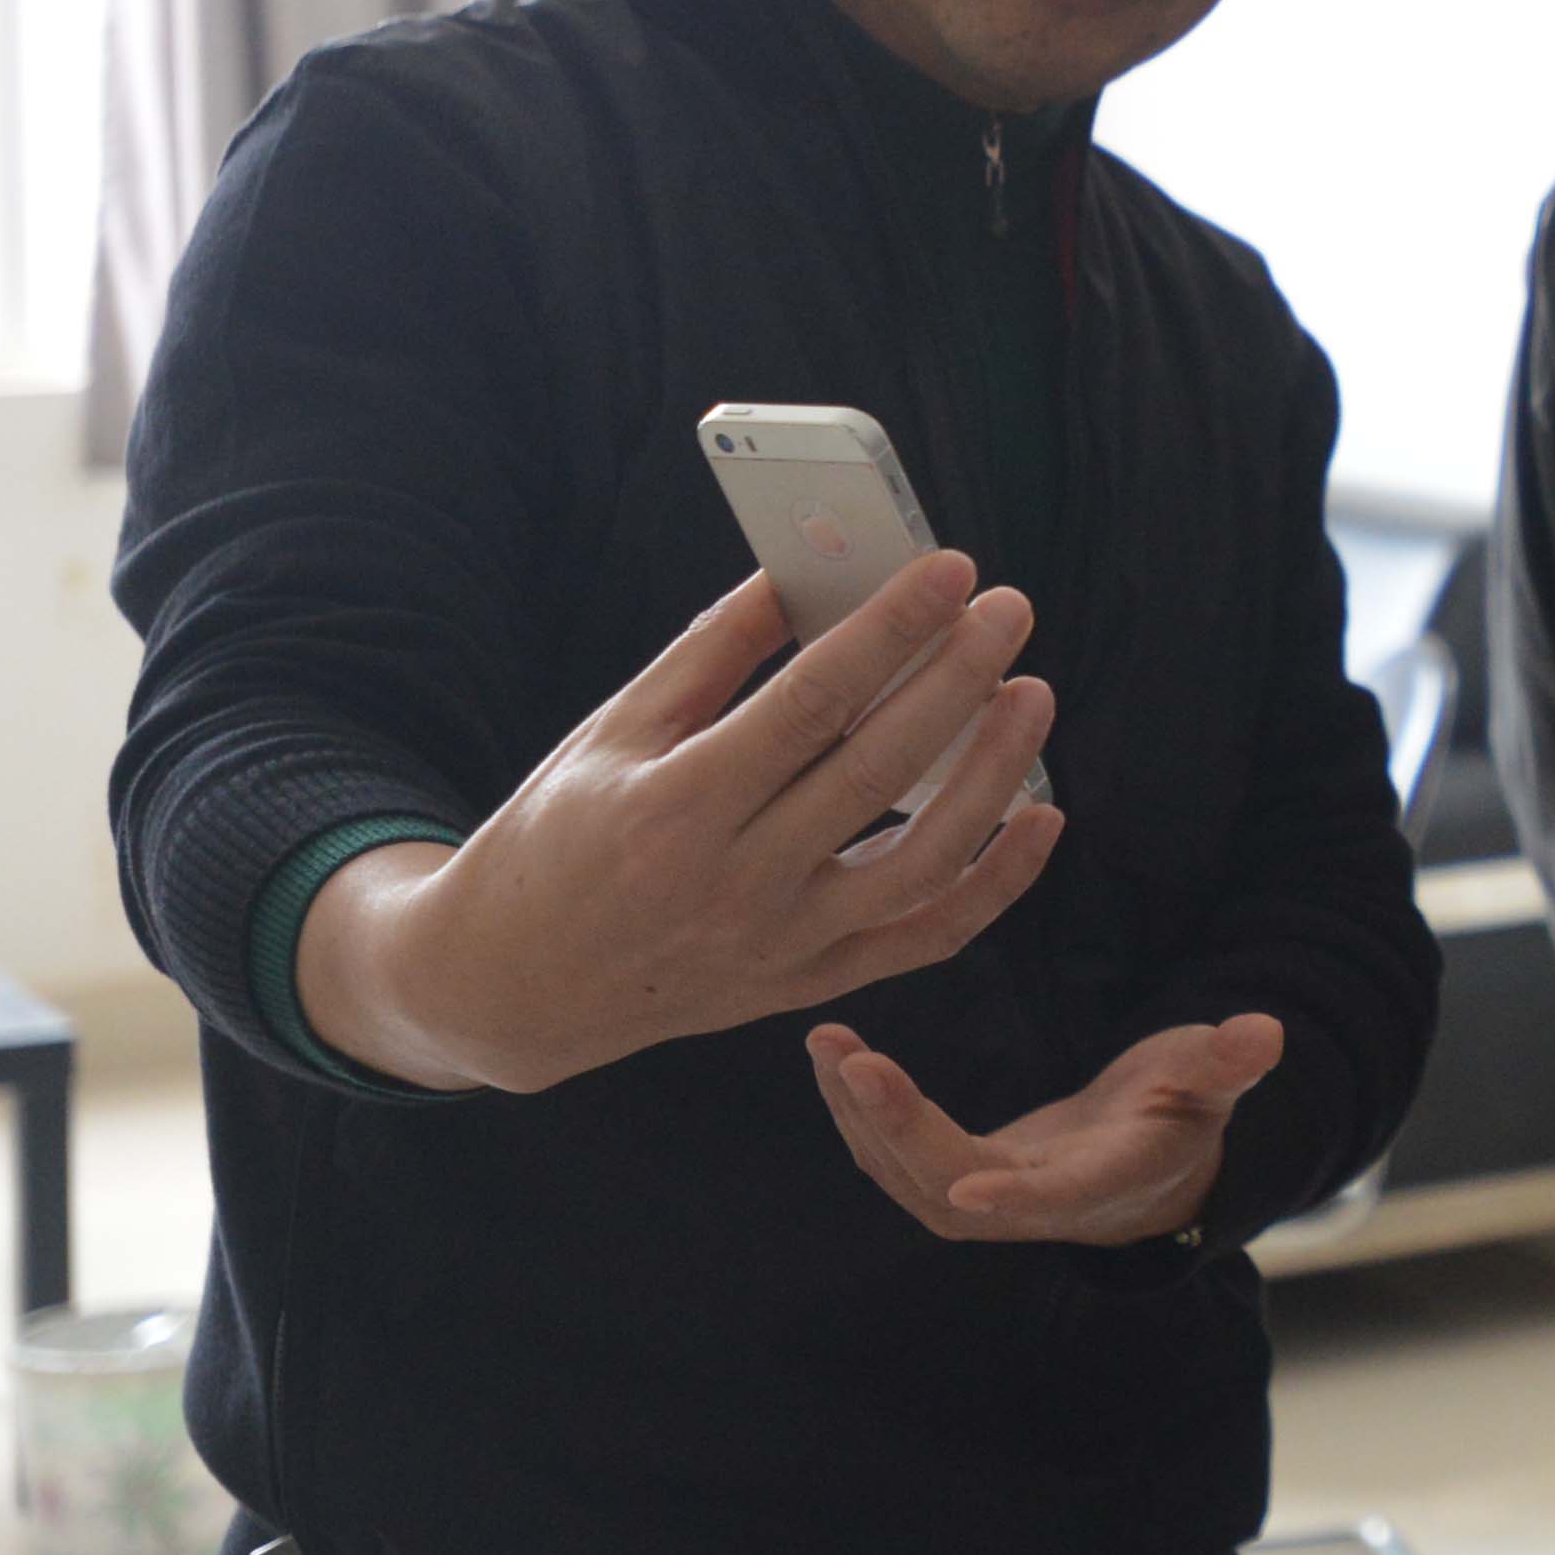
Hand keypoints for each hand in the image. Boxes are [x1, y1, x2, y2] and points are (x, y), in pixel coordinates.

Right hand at [292, 555, 1061, 1095]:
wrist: (512, 985)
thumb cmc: (558, 836)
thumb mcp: (610, 733)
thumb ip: (711, 655)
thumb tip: (801, 569)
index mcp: (675, 808)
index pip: (810, 705)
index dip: (888, 631)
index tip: (949, 571)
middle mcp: (736, 885)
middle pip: (878, 774)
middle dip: (957, 682)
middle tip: (1009, 610)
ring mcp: (781, 945)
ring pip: (921, 864)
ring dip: (993, 778)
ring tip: (1030, 696)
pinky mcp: (809, 982)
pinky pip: (924, 939)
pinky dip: (996, 884)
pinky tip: (1041, 818)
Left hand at [808, 1012, 1288, 1245]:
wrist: (1151, 1163)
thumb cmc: (1187, 1113)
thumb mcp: (1212, 1081)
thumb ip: (1228, 1062)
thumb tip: (1266, 1032)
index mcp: (1105, 1181)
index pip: (1057, 1200)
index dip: (1015, 1198)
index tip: (967, 1189)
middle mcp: (1040, 1204)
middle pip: (954, 1192)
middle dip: (900, 1131)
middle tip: (854, 1061)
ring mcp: (994, 1198)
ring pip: (910, 1180)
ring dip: (861, 1121)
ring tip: (826, 1048)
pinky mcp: (962, 1177)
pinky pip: (897, 1161)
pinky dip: (861, 1116)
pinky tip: (835, 1061)